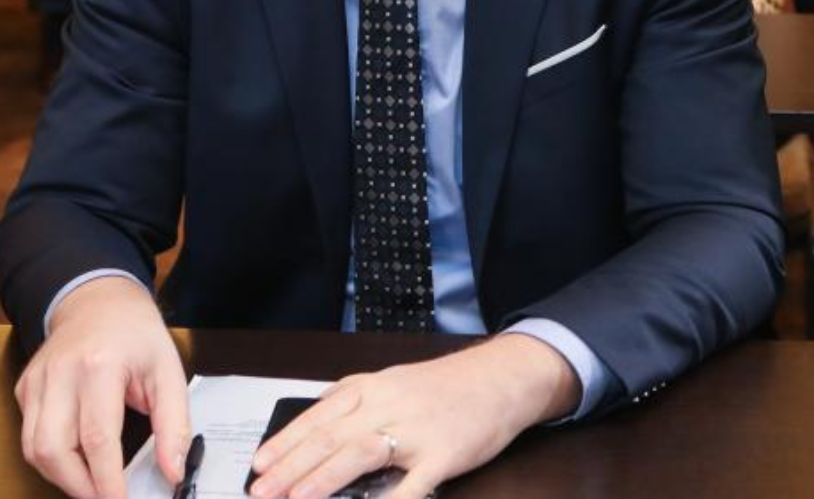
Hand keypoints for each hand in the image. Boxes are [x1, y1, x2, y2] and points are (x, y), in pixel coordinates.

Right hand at [14, 277, 190, 498]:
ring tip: (94, 486)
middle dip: (80, 486)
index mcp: (101, 366)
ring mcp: (36, 383)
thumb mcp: (169, 372)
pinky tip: (76, 461)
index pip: (97, 437)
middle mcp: (61, 375)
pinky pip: (30, 436)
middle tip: (107, 498)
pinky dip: (51, 457)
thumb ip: (174, 424)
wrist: (99, 302)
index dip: (107, 480)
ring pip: (35, 449)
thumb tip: (173, 471)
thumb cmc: (138, 335)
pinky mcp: (25, 390)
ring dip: (63, 477)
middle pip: (55, 450)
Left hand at [248, 334, 580, 498]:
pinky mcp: (444, 454)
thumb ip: (356, 402)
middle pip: (330, 436)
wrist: (503, 377)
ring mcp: (417, 430)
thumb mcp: (394, 382)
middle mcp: (389, 404)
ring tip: (294, 498)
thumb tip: (314, 431)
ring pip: (360, 452)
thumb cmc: (447, 386)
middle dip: (290, 468)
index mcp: (373, 387)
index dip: (285, 443)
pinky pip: (412, 483)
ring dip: (322, 478)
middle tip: (261, 491)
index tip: (258, 465)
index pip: (318, 416)